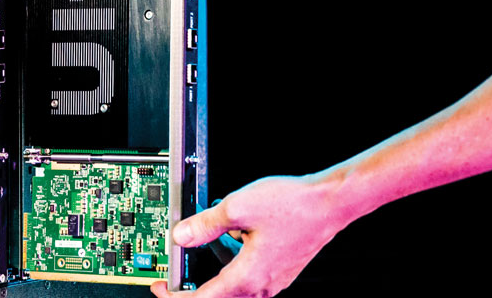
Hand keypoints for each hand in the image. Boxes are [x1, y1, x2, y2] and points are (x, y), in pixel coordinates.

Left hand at [150, 175, 348, 297]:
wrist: (330, 203)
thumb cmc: (293, 206)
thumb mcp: (237, 207)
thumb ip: (205, 225)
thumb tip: (182, 236)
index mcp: (248, 276)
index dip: (177, 295)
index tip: (161, 287)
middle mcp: (262, 285)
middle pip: (218, 297)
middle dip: (193, 287)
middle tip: (174, 276)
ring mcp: (273, 280)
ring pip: (234, 286)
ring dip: (215, 272)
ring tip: (207, 245)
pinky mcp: (279, 270)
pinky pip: (248, 275)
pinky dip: (233, 263)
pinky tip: (233, 237)